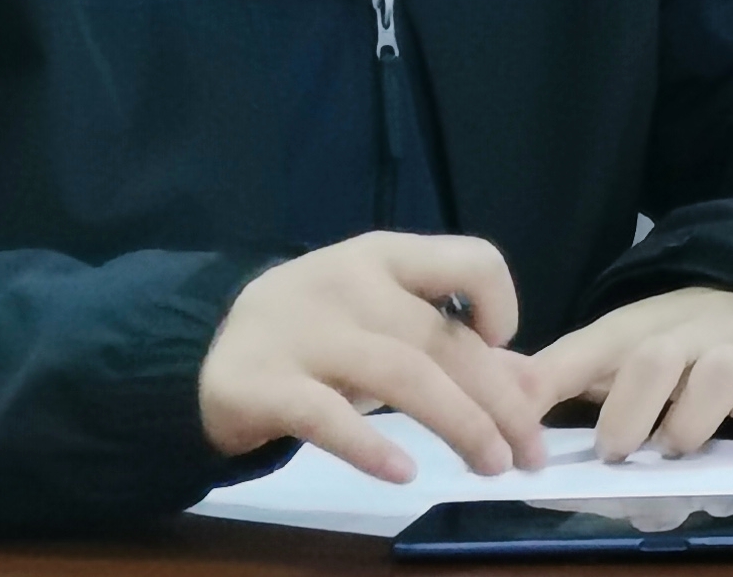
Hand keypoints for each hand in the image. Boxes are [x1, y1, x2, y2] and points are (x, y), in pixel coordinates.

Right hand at [197, 232, 547, 482]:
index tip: (508, 348)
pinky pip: (326, 416)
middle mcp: (350, 284)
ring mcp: (304, 332)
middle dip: (497, 398)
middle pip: (441, 339)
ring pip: (401, 375)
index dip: (501, 302)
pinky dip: (371, 446)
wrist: (204, 353)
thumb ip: (447, 343)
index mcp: (385, 257)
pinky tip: (405, 474)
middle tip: (528, 450)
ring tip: (492, 465)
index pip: (469, 258)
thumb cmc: (316, 333)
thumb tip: (525, 384)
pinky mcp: (262, 384)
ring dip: (459, 423)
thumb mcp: (380, 320)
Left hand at [524, 289, 732, 466]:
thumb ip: (554, 372)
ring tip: (680, 447)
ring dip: (692, 425)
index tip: (516, 433)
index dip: (544, 390)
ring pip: (716, 377)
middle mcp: (685, 336)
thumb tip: (491, 383)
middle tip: (618, 450)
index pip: (583, 351)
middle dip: (629, 416)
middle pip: (653, 361)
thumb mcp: (612, 347)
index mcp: (634, 332)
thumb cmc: (671, 341)